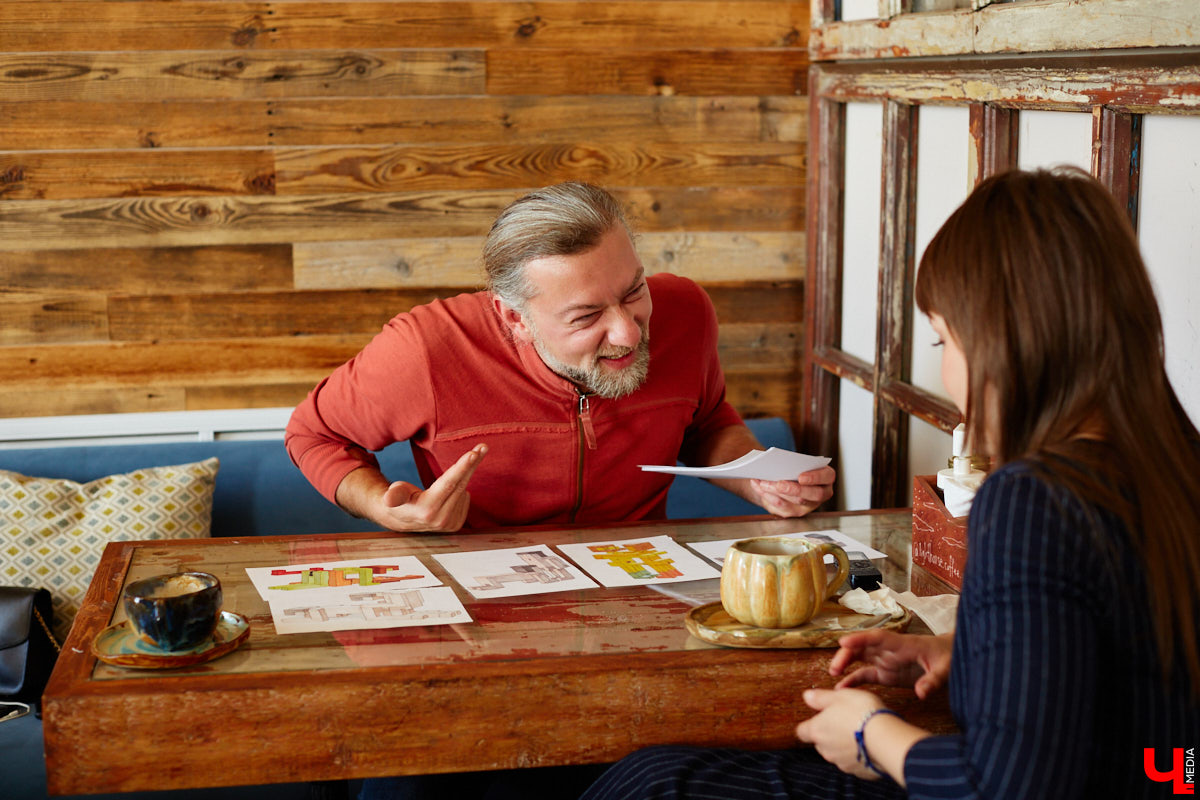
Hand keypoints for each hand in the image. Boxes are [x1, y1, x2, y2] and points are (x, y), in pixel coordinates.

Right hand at [377, 444, 486, 531]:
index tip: (473, 453)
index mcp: (427, 511)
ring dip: (467, 473)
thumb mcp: (393, 495)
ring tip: (468, 459)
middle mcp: (441, 520)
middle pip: (460, 485)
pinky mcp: (456, 524)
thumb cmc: (397, 500)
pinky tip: (452, 486)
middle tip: (482, 447)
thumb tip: (389, 499)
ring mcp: (450, 524)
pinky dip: (461, 487)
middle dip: (471, 464)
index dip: (461, 468)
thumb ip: (394, 496)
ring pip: (464, 490)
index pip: (448, 485)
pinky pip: (465, 498)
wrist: (400, 519)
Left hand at [751, 465, 835, 516]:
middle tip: (779, 484)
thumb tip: (776, 462)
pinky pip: (780, 508)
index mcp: (825, 478)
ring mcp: (807, 506)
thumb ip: (793, 462)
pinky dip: (767, 496)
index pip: (826, 477)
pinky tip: (758, 486)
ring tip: (763, 482)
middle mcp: (820, 494)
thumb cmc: (794, 467)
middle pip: (812, 495)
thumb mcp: (797, 462)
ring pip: (794, 503)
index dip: (815, 478)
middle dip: (794, 490)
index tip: (801, 477)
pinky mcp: (792, 513)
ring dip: (775, 492)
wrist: (785, 479)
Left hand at [795, 688, 886, 779]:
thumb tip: (807, 696)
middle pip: (820, 743)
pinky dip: (859, 754)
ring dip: (844, 745)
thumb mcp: (839, 696)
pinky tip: (869, 744)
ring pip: (837, 753)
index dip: (809, 724)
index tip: (819, 718)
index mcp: (817, 731)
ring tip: (860, 732)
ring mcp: (843, 763)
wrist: (886, 738)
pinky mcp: (859, 772)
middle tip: (844, 721)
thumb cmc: (862, 713)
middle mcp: (826, 750)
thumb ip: (820, 697)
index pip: (801, 731)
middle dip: (829, 734)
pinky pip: (855, 762)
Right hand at [829, 630, 952, 699]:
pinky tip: (842, 689)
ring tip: (833, 676)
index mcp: (901, 644)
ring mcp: (885, 661)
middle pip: (862, 647)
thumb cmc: (948, 657)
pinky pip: (865, 675)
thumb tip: (921, 693)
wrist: (951, 657)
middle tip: (835, 669)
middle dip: (846, 654)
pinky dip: (853, 680)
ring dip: (844, 663)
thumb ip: (933, 680)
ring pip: (859, 658)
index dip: (860, 639)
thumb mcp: (945, 668)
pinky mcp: (886, 674)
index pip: (877, 637)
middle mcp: (889, 650)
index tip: (843, 643)